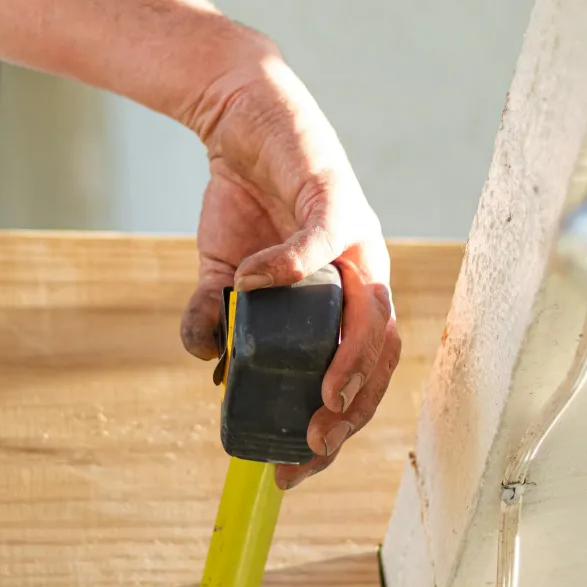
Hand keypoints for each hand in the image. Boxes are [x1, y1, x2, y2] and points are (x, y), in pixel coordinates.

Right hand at [180, 52, 400, 490]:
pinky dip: (291, 265)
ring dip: (352, 357)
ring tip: (320, 394)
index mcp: (346, 298)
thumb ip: (217, 317)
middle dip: (354, 408)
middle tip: (315, 442)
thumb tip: (204, 362)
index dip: (336, 428)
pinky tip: (255, 286)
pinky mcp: (331, 192)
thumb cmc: (246, 198)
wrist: (238, 116)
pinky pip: (322, 236)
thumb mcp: (223, 271)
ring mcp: (354, 234)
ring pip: (373, 307)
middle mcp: (362, 270)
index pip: (360, 375)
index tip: (297, 470)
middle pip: (382, 354)